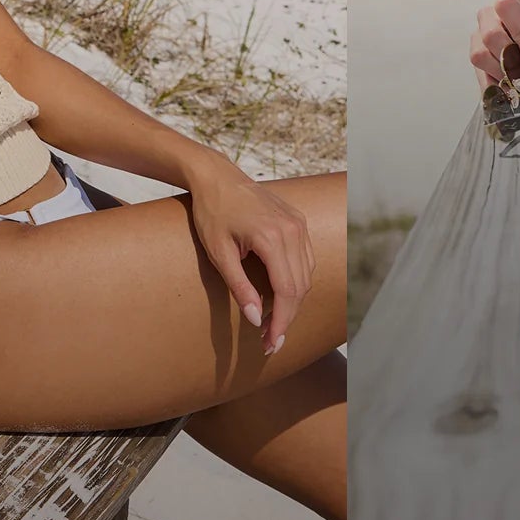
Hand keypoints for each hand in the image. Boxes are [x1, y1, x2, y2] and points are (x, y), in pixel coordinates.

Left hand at [188, 168, 311, 356]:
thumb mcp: (219, 252)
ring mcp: (298, 224)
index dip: (281, 321)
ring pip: (306, 275)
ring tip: (272, 323)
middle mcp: (293, 230)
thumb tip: (256, 319)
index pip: (287, 290)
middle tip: (269, 341)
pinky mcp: (298, 222)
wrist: (217, 177)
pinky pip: (305, 260)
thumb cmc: (212, 212)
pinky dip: (296, 282)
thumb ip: (239, 287)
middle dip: (287, 318)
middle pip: (300, 287)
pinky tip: (280, 296)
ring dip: (293, 302)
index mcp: (272, 237)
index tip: (271, 343)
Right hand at [469, 0, 519, 97]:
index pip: (507, 10)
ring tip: (516, 81)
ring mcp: (476, 36)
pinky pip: (478, 73)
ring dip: (499, 72)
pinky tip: (505, 90)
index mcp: (507, 5)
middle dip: (509, 58)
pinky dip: (492, 85)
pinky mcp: (473, 55)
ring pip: (479, 55)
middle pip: (490, 35)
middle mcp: (487, 17)